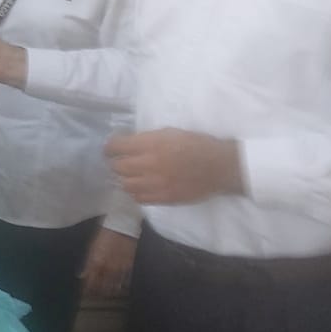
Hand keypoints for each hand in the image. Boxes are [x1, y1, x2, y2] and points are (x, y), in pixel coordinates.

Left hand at [80, 227, 135, 296]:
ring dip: (109, 290)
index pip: (91, 281)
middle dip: (98, 291)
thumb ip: (87, 263)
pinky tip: (119, 286)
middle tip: (95, 295)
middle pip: (102, 285)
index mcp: (97, 262)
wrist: (123, 225)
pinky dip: (121, 284)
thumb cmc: (105, 233)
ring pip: (114, 284)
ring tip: (106, 293)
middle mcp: (108, 268)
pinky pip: (125, 279)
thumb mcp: (92, 246)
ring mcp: (119, 268)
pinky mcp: (129, 266)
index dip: (87, 288)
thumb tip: (81, 275)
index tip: (85, 293)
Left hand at [105, 129, 242, 204]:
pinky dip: (136, 192)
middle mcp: (150, 164)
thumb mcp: (170, 133)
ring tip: (130, 176)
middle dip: (116, 164)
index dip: (110, 148)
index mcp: (151, 144)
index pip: (117, 147)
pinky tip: (140, 187)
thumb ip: (147, 139)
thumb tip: (129, 144)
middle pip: (118, 168)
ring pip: (126, 185)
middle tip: (119, 162)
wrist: (220, 166)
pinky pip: (139, 198)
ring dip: (125, 179)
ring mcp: (156, 184)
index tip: (110, 149)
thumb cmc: (197, 144)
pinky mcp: (164, 199)